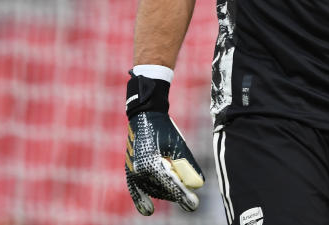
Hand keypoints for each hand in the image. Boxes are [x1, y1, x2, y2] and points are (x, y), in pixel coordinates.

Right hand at [124, 72, 204, 214]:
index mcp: (151, 163)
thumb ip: (187, 165)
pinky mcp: (131, 171)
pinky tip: (148, 210)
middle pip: (162, 189)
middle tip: (191, 198)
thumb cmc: (164, 129)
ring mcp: (133, 172)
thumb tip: (197, 185)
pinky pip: (136, 189)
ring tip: (180, 193)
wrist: (144, 117)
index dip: (183, 195)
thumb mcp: (178, 144)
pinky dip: (142, 199)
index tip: (194, 205)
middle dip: (177, 193)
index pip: (170, 184)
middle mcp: (139, 171)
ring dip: (167, 192)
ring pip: (153, 190)